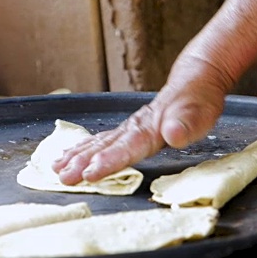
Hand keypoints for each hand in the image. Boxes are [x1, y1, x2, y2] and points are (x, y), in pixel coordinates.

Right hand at [52, 55, 230, 184]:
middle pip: (104, 146)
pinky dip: (82, 147)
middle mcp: (134, 127)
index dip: (108, 161)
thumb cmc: (198, 101)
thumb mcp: (200, 114)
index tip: (90, 173)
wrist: (194, 80)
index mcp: (151, 128)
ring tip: (56, 168)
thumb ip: (186, 125)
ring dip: (76, 156)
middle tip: (63, 177)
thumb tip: (174, 133)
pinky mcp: (127, 128)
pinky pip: (99, 138)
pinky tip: (68, 154)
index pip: (126, 147)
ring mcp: (128, 127)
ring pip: (97, 142)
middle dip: (82, 162)